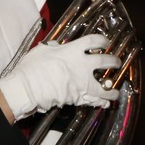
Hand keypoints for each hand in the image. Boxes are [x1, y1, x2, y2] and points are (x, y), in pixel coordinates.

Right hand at [0, 34, 120, 120]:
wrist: (28, 88)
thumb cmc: (32, 67)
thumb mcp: (43, 50)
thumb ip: (53, 47)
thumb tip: (56, 47)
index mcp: (73, 50)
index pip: (94, 41)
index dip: (103, 41)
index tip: (106, 43)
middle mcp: (82, 65)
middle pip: (105, 61)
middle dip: (114, 62)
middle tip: (117, 63)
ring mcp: (82, 82)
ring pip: (104, 86)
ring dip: (112, 89)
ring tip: (116, 92)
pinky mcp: (78, 97)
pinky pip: (93, 100)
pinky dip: (100, 102)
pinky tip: (105, 103)